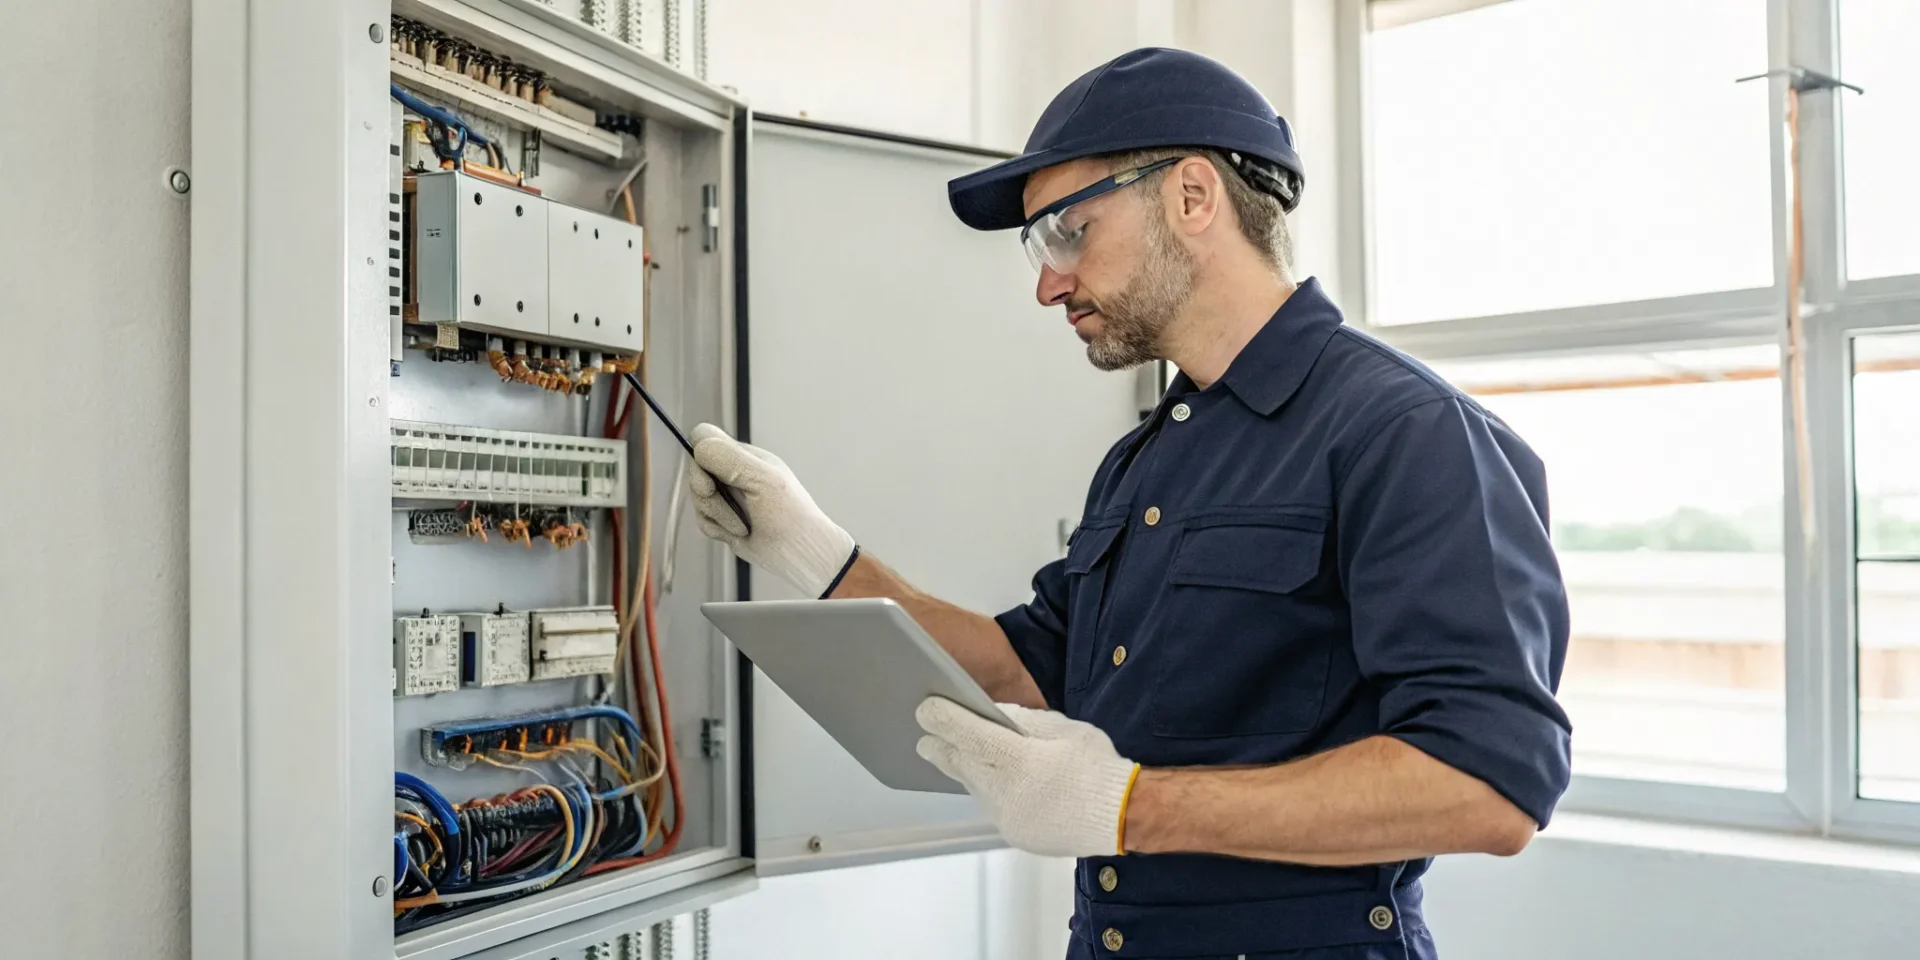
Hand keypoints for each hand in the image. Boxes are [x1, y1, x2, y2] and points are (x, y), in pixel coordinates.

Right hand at [684, 423, 856, 597]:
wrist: (798, 554)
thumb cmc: (790, 515)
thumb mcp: (763, 480)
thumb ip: (731, 460)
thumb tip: (700, 446)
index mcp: (744, 456)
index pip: (705, 439)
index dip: (699, 456)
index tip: (709, 480)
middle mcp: (732, 472)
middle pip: (695, 470)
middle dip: (709, 495)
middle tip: (731, 508)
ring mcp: (726, 496)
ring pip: (697, 498)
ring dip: (718, 516)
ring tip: (743, 525)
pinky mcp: (722, 519)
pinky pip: (702, 521)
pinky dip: (718, 530)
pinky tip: (739, 533)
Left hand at [915, 698, 1139, 858]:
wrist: (1120, 816)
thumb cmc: (1095, 767)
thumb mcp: (1064, 728)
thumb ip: (1024, 721)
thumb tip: (992, 713)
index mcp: (1020, 759)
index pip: (970, 736)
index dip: (944, 721)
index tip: (925, 710)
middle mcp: (1006, 791)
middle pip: (962, 764)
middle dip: (941, 749)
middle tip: (926, 738)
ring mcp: (1007, 816)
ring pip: (974, 788)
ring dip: (965, 770)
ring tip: (956, 755)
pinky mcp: (1013, 834)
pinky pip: (991, 807)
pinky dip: (987, 791)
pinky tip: (991, 780)